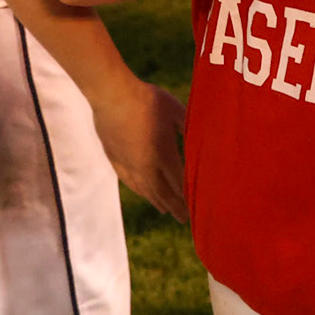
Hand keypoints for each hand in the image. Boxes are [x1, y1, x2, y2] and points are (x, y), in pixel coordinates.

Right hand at [90, 78, 187, 220]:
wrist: (112, 95)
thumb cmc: (146, 98)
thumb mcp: (175, 109)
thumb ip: (188, 125)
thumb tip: (203, 135)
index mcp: (164, 153)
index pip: (180, 183)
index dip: (188, 197)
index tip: (198, 208)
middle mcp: (146, 165)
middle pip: (163, 192)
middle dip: (175, 207)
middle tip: (184, 219)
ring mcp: (128, 164)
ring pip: (145, 189)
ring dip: (157, 201)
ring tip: (166, 210)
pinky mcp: (115, 158)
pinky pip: (128, 181)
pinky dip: (139, 190)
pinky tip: (143, 193)